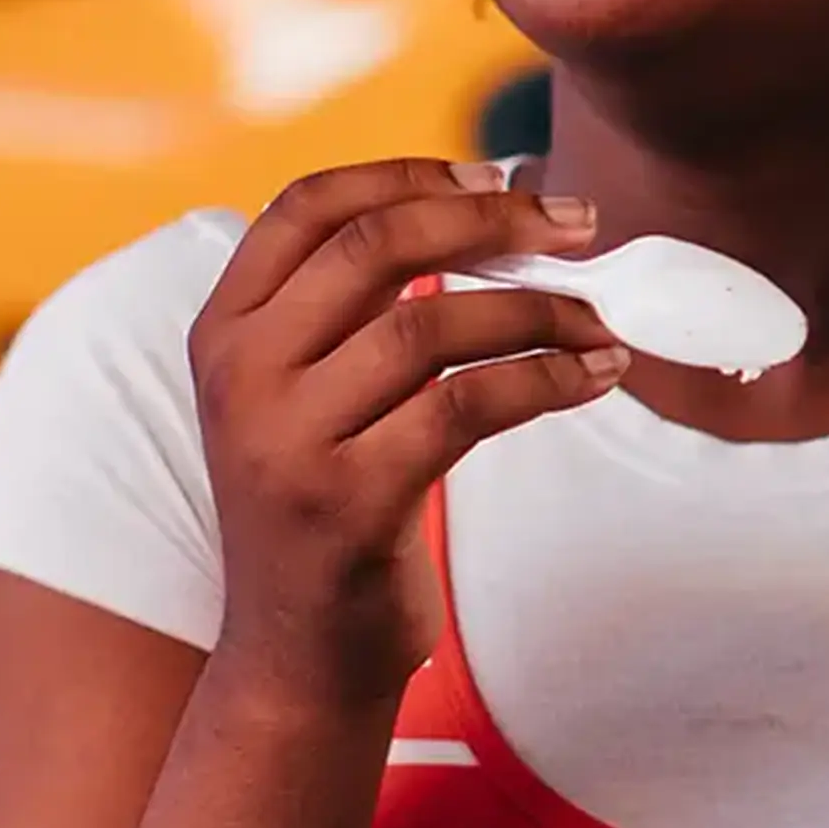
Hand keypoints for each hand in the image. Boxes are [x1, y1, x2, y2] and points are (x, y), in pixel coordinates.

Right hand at [190, 158, 626, 708]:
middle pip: (378, 248)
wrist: (298, 654)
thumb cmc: (333, 502)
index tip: (500, 173)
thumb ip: (361, 310)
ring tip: (603, 320)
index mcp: (225, 331)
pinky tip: (596, 376)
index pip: (307, 207)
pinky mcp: (348, 502)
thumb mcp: (311, 394)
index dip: (408, 173)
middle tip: (582, 223)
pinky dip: (548, 378)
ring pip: (432, 325)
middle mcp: (241, 375)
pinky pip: (468, 405)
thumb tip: (503, 213)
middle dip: (494, 220)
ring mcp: (287, 441)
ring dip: (541, 310)